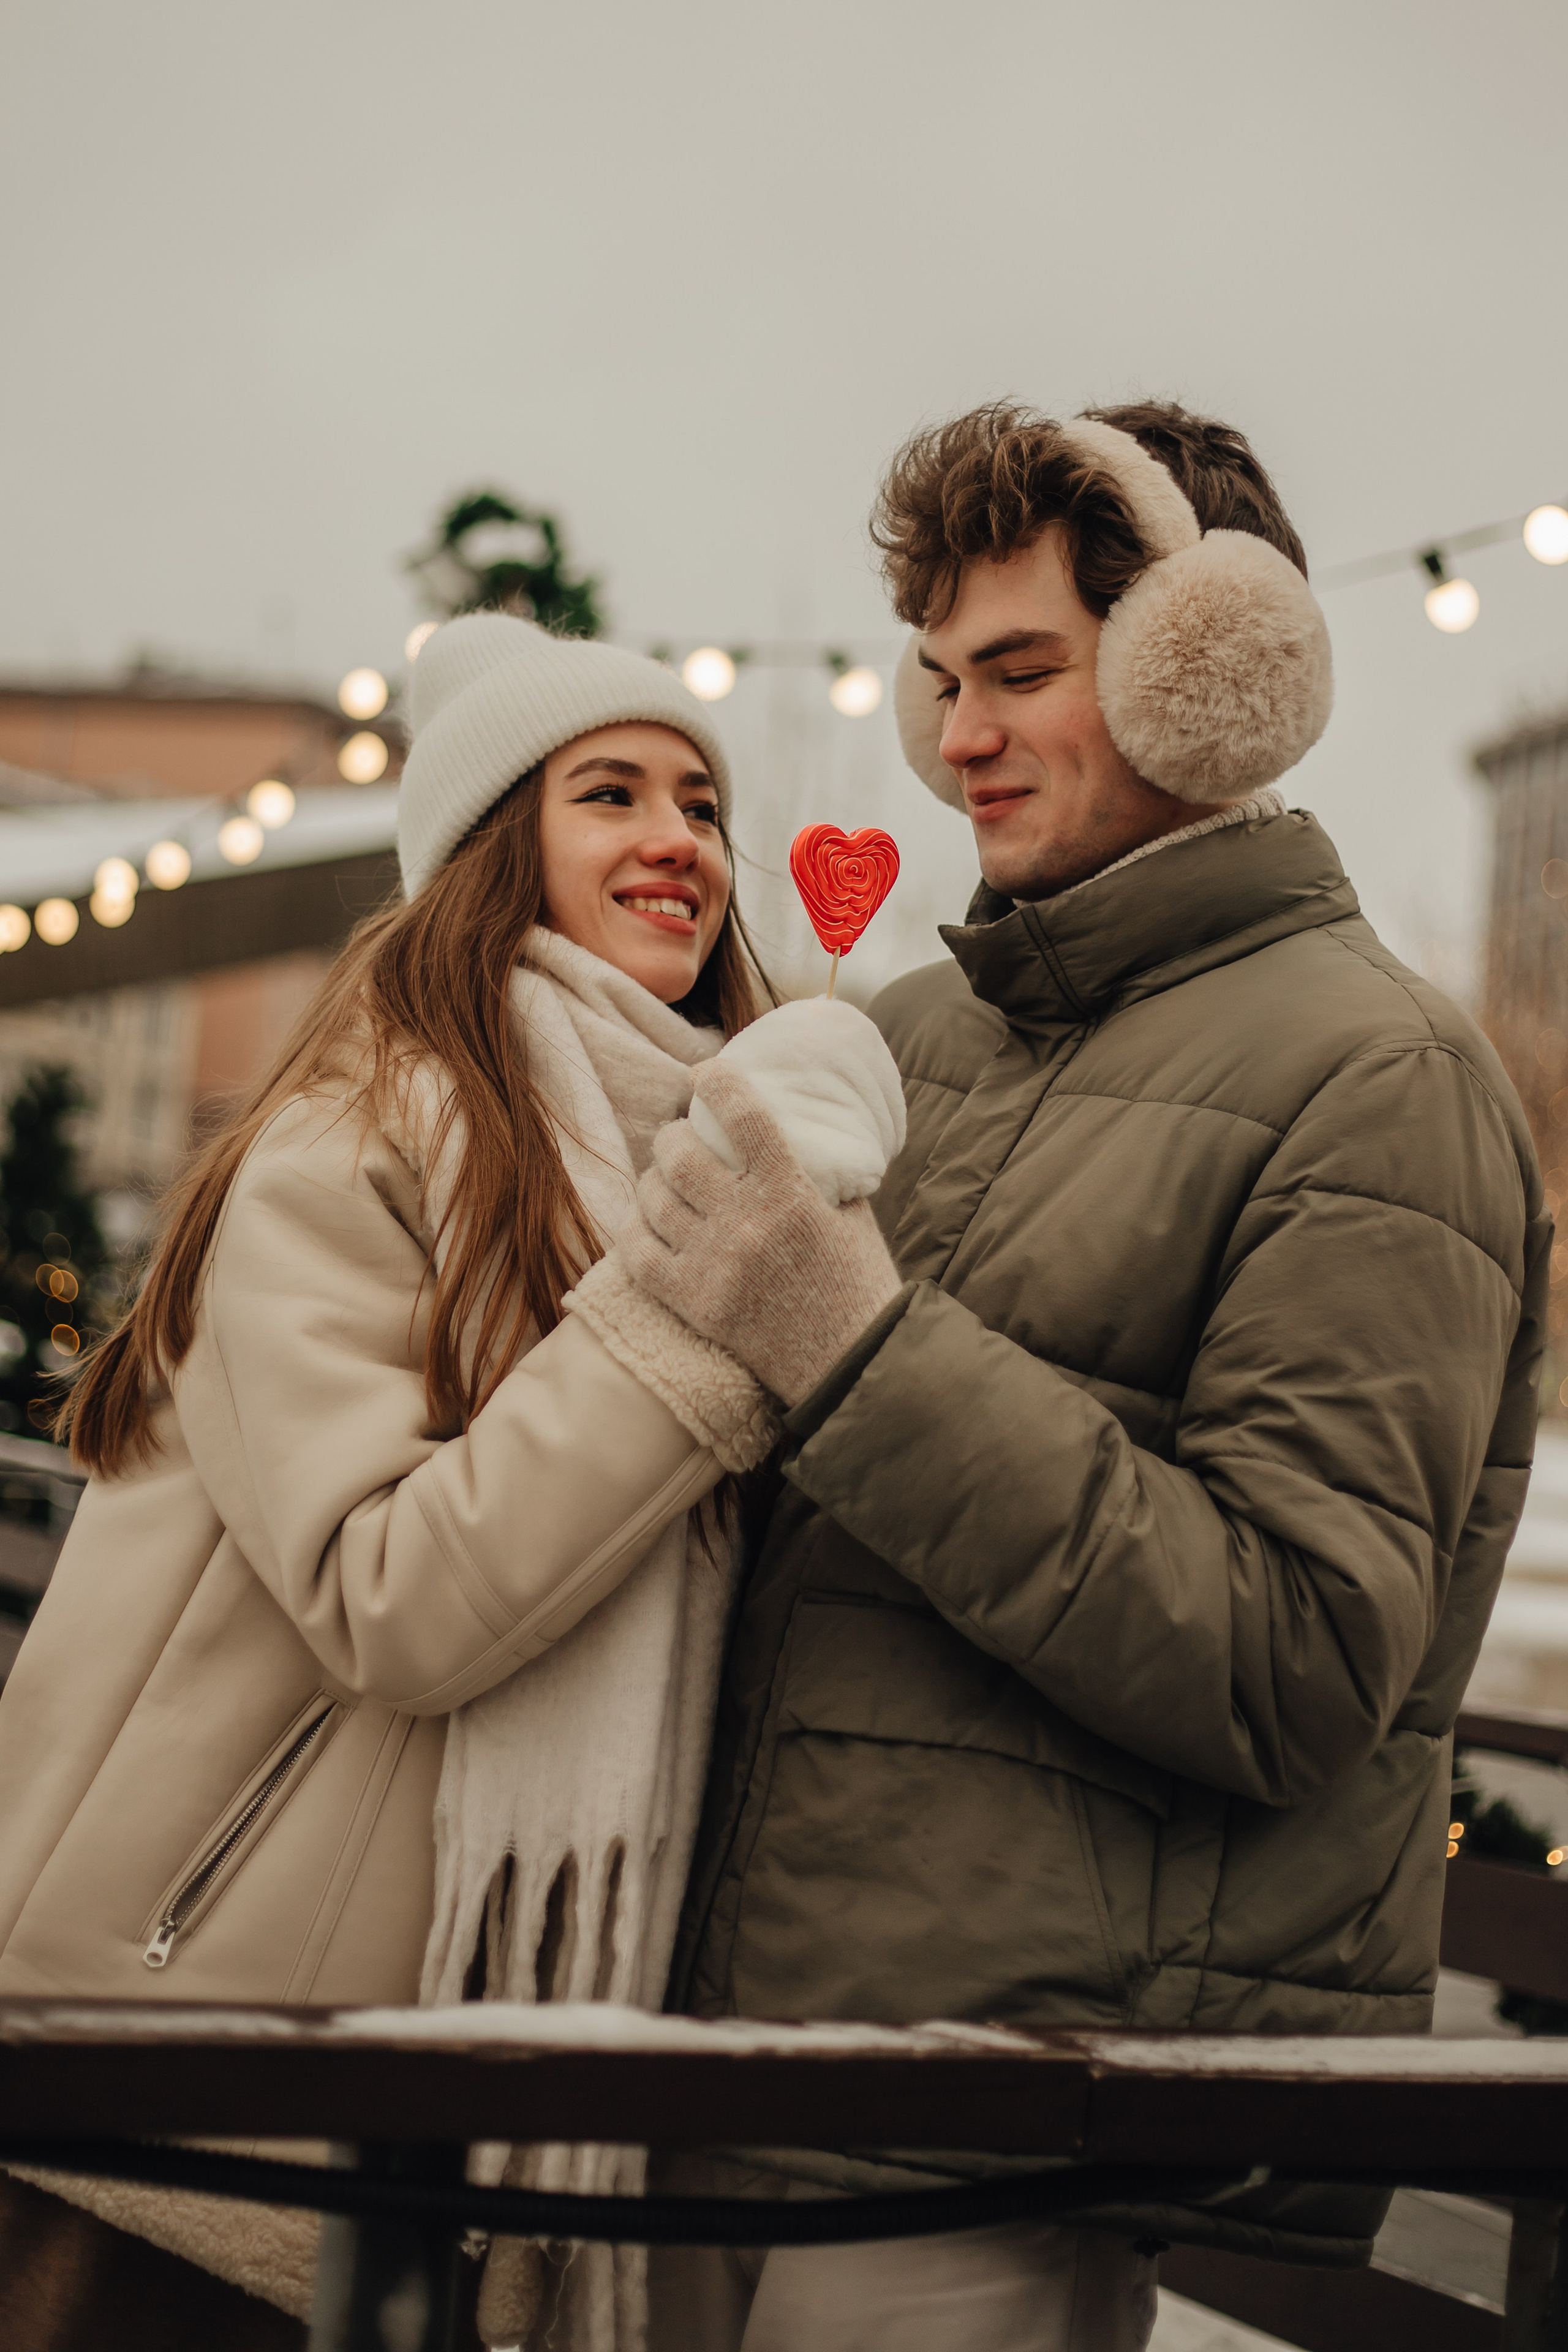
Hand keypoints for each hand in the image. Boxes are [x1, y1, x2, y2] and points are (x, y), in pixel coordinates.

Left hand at [618, 1061, 903, 1406]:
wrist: (852, 1363)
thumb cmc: (859, 1285)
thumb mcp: (851, 1215)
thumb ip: (820, 1173)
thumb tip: (794, 1132)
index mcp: (789, 1192)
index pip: (742, 1116)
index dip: (716, 1083)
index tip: (704, 1074)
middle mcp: (744, 1223)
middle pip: (679, 1155)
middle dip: (671, 1136)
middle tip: (678, 1137)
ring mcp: (714, 1264)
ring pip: (652, 1200)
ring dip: (652, 1180)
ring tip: (662, 1178)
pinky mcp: (694, 1303)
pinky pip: (638, 1254)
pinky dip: (634, 1229)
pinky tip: (644, 1221)